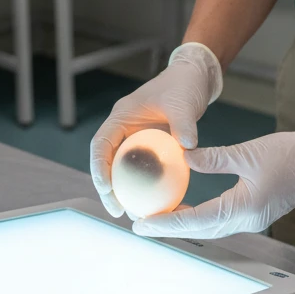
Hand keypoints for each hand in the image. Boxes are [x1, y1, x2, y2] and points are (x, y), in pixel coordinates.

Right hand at [90, 42, 222, 216]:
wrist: (194, 78)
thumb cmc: (184, 85)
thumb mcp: (184, 103)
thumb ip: (184, 124)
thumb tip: (189, 148)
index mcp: (122, 117)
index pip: (101, 144)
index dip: (99, 168)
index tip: (106, 188)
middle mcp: (124, 130)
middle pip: (107, 163)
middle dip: (107, 189)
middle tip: (117, 211)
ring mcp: (136, 140)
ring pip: (122, 170)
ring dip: (124, 192)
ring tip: (133, 215)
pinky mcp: (149, 147)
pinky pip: (142, 170)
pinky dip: (144, 186)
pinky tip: (154, 204)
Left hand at [132, 119, 294, 238]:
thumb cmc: (290, 153)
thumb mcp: (247, 152)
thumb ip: (213, 158)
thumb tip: (183, 158)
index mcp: (244, 208)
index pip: (196, 220)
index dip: (166, 222)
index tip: (142, 223)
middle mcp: (247, 221)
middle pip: (199, 230)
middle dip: (169, 228)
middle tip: (140, 223)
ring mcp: (252, 220)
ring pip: (209, 228)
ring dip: (183, 224)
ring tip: (156, 216)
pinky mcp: (254, 214)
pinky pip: (220, 221)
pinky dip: (199, 217)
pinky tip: (184, 208)